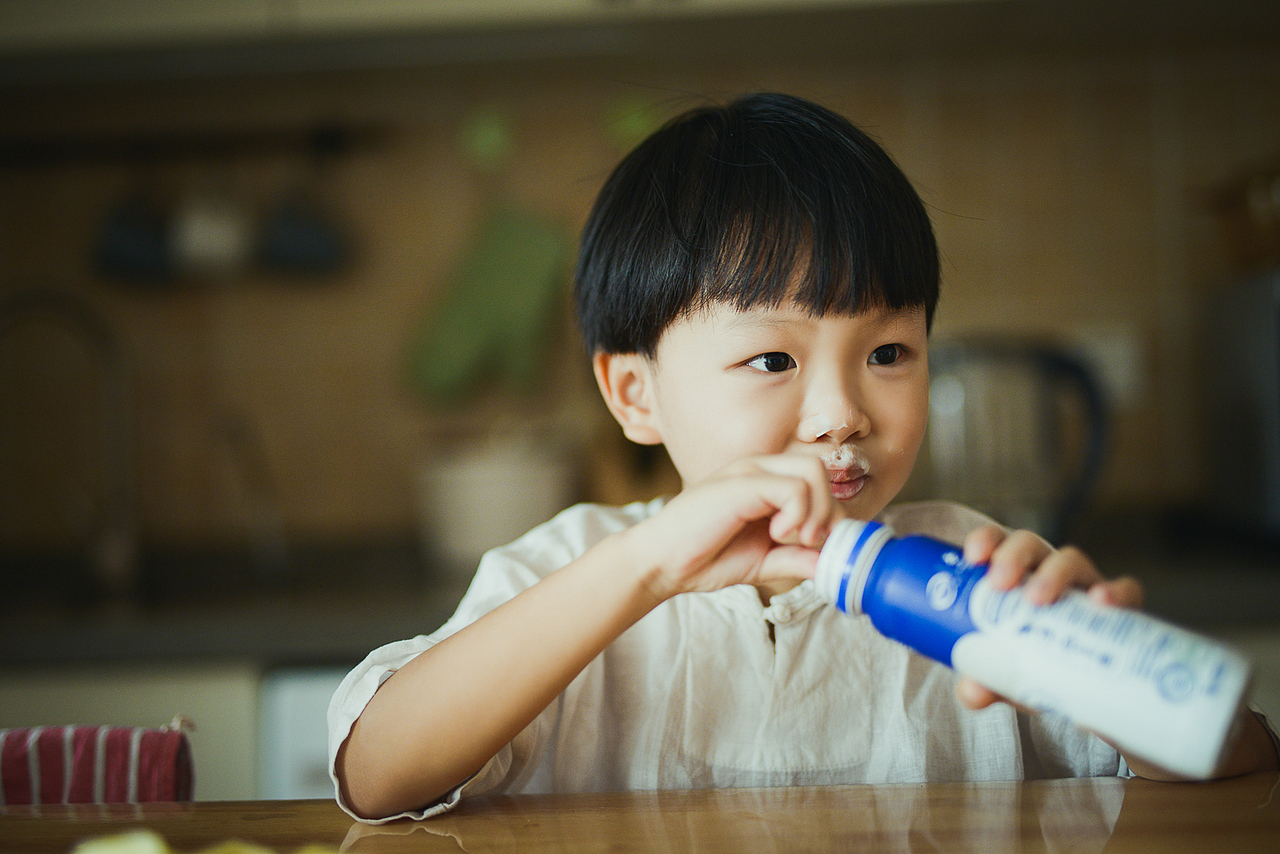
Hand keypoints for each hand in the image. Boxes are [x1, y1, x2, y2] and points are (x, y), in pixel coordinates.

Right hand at [626, 453, 837, 601]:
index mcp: (765, 481)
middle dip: (829, 513)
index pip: (818, 480)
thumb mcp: (763, 562)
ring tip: (792, 538)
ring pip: (814, 472)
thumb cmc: (704, 558)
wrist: (662, 562)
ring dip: (816, 512)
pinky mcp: (743, 483)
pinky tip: (776, 534)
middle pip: (821, 470)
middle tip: (809, 544)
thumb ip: (796, 559)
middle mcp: (760, 468)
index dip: (830, 514)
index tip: (817, 547)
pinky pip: (794, 488)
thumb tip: (832, 566)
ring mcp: (750, 471)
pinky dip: (797, 515)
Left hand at [953, 525, 1143, 710]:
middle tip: (998, 583)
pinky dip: (1115, 590)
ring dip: (1053, 572)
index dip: (986, 539)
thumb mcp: (1009, 677)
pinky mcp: (1122, 611)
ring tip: (1038, 598)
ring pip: (1072, 560)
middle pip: (1031, 545)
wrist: (1094, 700)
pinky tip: (1101, 600)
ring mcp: (1085, 589)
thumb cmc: (1040, 670)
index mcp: (1015, 579)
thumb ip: (987, 678)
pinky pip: (1127, 590)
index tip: (972, 556)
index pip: (998, 543)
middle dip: (1012, 555)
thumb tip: (972, 691)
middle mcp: (1048, 575)